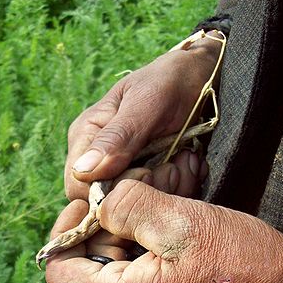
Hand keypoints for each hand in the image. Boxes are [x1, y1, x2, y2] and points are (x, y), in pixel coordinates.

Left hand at [46, 180, 282, 282]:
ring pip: (112, 275)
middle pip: (86, 270)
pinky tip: (171, 237)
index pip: (58, 273)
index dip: (66, 231)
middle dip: (104, 229)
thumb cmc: (247, 267)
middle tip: (135, 197)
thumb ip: (128, 207)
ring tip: (161, 214)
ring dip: (127, 239)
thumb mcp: (185, 223)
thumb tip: (98, 199)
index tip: (92, 201)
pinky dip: (143, 256)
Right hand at [65, 33, 221, 200]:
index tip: (147, 174)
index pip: (79, 188)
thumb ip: (117, 137)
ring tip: (186, 161)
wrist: (204, 76)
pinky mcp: (145, 180)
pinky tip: (189, 165)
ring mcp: (122, 171)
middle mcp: (98, 160)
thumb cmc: (172, 80)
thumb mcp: (147, 103)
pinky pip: (154, 201)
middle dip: (144, 192)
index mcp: (86, 138)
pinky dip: (177, 189)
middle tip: (176, 167)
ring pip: (132, 206)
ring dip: (165, 190)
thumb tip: (84, 171)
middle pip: (106, 203)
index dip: (110, 194)